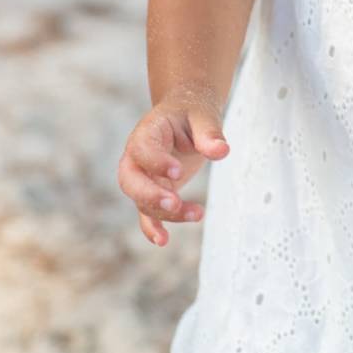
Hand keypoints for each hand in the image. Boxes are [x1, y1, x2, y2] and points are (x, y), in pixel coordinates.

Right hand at [116, 82, 229, 246]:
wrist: (185, 113)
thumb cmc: (192, 112)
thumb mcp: (203, 114)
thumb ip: (209, 132)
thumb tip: (221, 151)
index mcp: (147, 132)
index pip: (143, 149)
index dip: (157, 163)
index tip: (179, 172)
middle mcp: (137, 156)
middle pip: (131, 181)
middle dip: (150, 195)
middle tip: (174, 202)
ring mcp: (143, 176)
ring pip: (142, 201)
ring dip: (165, 213)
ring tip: (197, 213)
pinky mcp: (153, 190)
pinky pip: (147, 213)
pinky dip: (153, 228)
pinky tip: (163, 240)